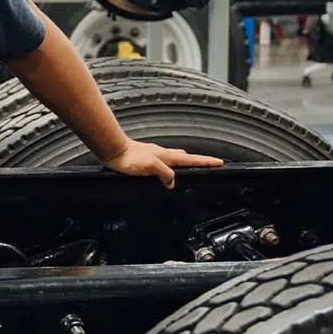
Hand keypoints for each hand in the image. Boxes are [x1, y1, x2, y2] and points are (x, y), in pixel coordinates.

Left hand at [103, 140, 223, 188]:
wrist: (113, 151)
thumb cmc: (129, 157)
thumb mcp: (150, 166)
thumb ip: (164, 173)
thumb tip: (173, 182)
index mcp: (167, 156)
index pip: (191, 160)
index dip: (206, 162)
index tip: (219, 163)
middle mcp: (163, 155)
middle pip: (186, 158)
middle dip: (199, 162)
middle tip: (210, 165)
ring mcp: (155, 156)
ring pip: (175, 159)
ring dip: (185, 163)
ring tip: (193, 167)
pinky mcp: (146, 159)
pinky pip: (164, 164)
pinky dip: (170, 167)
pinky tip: (166, 170)